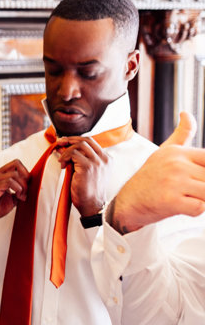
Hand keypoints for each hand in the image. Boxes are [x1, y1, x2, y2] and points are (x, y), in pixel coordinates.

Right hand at [0, 160, 29, 238]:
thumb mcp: (11, 199)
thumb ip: (19, 192)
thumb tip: (31, 189)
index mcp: (0, 175)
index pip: (16, 164)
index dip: (26, 173)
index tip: (27, 187)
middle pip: (16, 164)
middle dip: (26, 177)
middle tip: (25, 190)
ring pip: (15, 174)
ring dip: (22, 186)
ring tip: (21, 196)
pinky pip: (9, 182)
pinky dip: (17, 189)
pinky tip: (17, 197)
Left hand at [55, 136, 108, 216]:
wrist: (91, 205)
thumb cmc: (87, 190)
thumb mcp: (85, 171)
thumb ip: (79, 159)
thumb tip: (63, 147)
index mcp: (106, 159)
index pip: (91, 141)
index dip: (76, 139)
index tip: (65, 142)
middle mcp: (104, 159)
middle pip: (86, 140)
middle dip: (70, 139)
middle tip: (59, 143)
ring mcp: (98, 162)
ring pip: (79, 145)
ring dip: (66, 151)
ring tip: (61, 161)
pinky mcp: (88, 167)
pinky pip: (74, 154)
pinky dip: (65, 157)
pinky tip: (62, 165)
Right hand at [108, 112, 204, 233]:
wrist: (127, 202)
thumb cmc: (149, 177)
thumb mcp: (164, 152)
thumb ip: (182, 134)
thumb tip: (186, 113)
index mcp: (178, 152)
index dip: (204, 172)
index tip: (195, 177)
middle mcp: (176, 165)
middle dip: (203, 187)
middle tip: (189, 190)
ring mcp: (173, 182)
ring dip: (201, 199)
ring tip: (187, 198)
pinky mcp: (170, 201)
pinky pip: (199, 208)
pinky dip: (195, 211)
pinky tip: (182, 207)